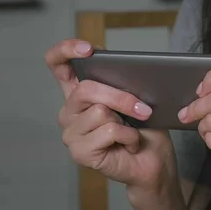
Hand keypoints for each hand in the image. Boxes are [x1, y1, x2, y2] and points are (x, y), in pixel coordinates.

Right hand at [45, 39, 179, 190]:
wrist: (153, 159)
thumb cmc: (144, 126)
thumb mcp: (134, 95)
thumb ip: (118, 80)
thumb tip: (118, 68)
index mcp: (79, 90)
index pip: (57, 63)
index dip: (65, 50)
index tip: (87, 50)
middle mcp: (70, 109)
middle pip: (85, 89)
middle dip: (120, 96)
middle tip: (143, 108)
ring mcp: (71, 132)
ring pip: (100, 111)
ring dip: (127, 120)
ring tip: (131, 131)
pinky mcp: (80, 152)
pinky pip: (108, 132)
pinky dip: (129, 137)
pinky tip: (129, 145)